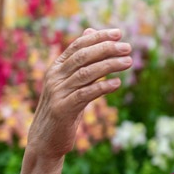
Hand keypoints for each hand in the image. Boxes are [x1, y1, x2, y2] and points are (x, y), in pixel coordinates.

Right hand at [27, 28, 132, 158]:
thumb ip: (81, 62)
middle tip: (128, 47)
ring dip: (109, 65)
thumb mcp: (71, 84)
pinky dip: (102, 87)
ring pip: (86, 73)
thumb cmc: (63, 110)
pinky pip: (86, 94)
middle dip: (106, 49)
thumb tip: (91, 32)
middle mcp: (54, 77)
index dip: (98, 37)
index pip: (78, 45)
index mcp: (56, 68)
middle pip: (83, 57)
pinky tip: (117, 82)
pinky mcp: (63, 109)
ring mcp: (58, 92)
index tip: (118, 33)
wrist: (45, 141)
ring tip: (128, 62)